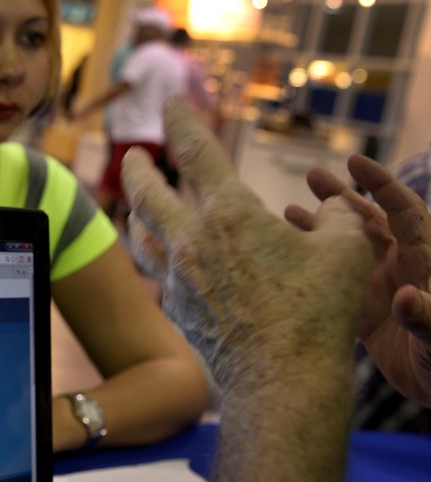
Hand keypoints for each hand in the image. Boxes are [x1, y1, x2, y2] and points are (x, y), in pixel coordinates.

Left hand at [120, 101, 374, 392]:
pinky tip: (168, 260)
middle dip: (138, 167)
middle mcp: (191, 240)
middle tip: (135, 155)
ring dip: (137, 212)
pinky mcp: (176, 308)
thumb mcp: (346, 251)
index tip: (171, 102)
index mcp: (228, 214)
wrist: (281, 378)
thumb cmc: (317, 313)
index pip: (196, 151)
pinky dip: (159, 256)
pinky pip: (158, 272)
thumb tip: (334, 204)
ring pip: (140, 234)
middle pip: (146, 191)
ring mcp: (177, 277)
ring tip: (139, 205)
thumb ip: (338, 217)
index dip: (182, 119)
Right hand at [285, 154, 430, 405]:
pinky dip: (312, 264)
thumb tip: (404, 297)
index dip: (381, 185)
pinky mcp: (365, 313)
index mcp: (425, 262)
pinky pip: (334, 280)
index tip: (354, 162)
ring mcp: (381, 289)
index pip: (404, 212)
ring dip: (322, 229)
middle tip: (312, 175)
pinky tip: (288, 255)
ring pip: (347, 249)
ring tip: (289, 209)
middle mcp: (402, 268)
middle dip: (342, 198)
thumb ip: (426, 316)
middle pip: (369, 222)